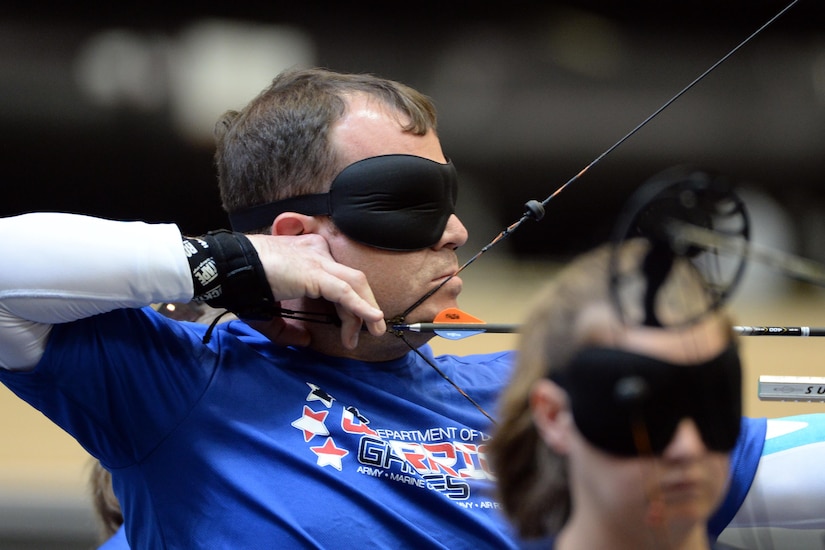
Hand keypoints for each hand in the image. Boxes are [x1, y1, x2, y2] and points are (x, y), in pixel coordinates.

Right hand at [245, 233, 385, 347]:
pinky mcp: (315, 273)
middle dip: (364, 308)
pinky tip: (373, 319)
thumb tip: (307, 340)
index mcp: (308, 256)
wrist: (227, 268)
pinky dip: (361, 306)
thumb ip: (288, 328)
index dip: (350, 304)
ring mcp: (318, 261)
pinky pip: (345, 291)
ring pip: (355, 284)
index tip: (349, 328)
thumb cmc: (242, 285)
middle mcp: (317, 253)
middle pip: (352, 282)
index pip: (339, 280)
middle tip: (371, 332)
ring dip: (368, 310)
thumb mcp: (268, 311)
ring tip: (376, 331)